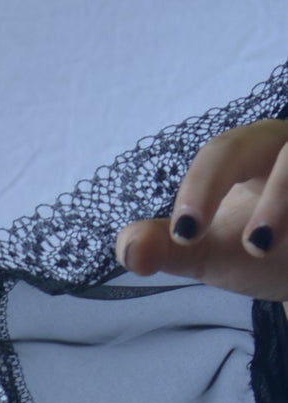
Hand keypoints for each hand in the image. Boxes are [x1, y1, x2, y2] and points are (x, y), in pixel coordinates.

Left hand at [115, 120, 287, 299]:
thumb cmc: (252, 248)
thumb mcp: (204, 251)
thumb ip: (164, 248)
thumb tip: (129, 251)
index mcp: (250, 151)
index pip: (222, 152)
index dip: (203, 187)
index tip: (185, 235)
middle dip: (276, 196)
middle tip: (255, 247)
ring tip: (273, 251)